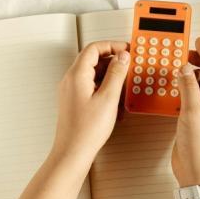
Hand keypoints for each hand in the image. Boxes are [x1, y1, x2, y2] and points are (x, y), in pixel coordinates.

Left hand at [52, 41, 129, 164]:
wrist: (72, 152)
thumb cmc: (86, 130)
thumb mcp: (108, 98)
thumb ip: (117, 74)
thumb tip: (122, 57)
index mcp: (77, 75)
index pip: (94, 48)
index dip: (112, 45)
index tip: (126, 50)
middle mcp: (71, 80)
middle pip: (92, 59)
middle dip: (112, 60)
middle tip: (128, 65)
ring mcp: (71, 90)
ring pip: (92, 72)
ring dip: (109, 74)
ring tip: (124, 83)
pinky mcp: (74, 100)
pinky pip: (90, 85)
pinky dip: (103, 85)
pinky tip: (115, 97)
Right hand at [171, 37, 199, 186]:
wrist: (196, 174)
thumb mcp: (193, 113)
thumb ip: (188, 88)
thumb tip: (184, 69)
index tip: (199, 41)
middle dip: (199, 61)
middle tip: (185, 51)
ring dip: (189, 74)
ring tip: (178, 65)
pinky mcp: (194, 118)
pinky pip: (190, 96)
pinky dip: (182, 87)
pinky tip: (174, 85)